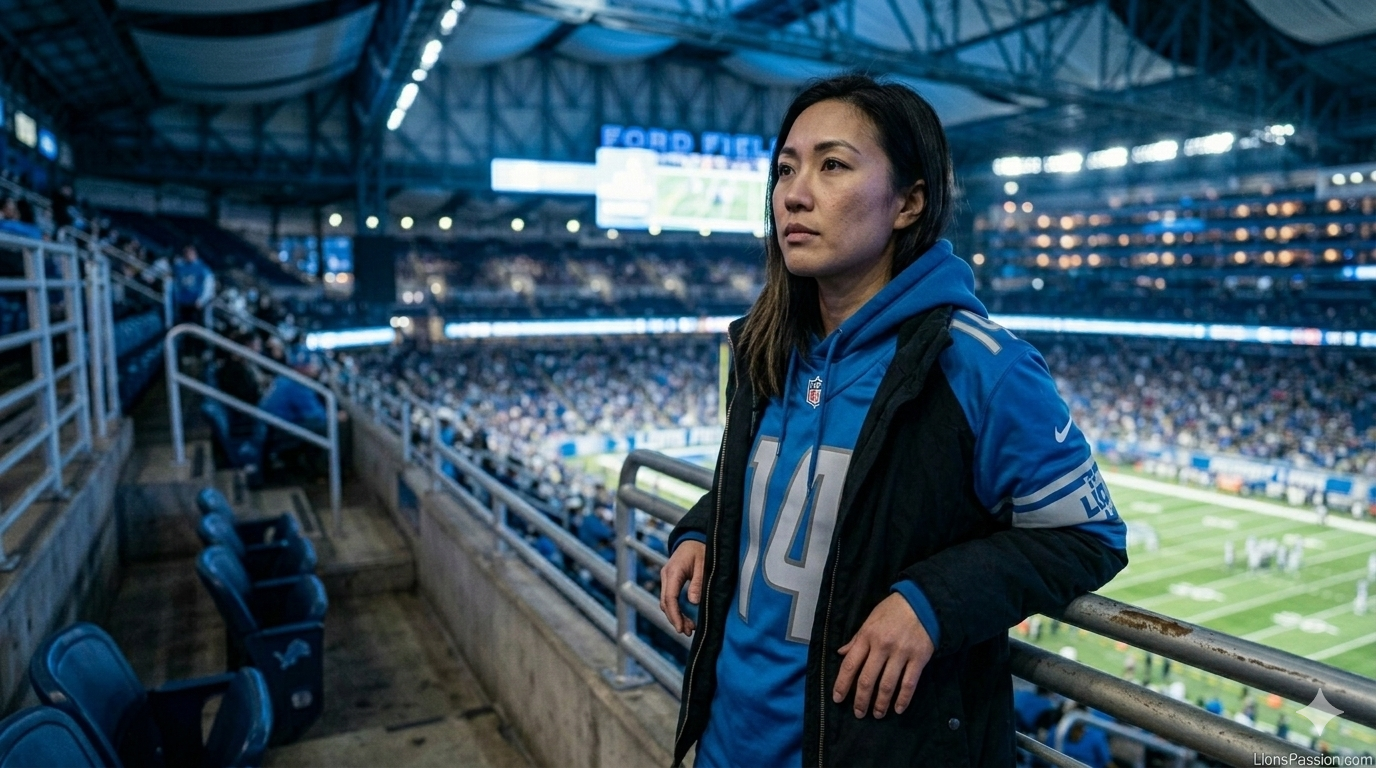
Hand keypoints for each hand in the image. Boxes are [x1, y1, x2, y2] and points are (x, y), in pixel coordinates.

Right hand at [659, 540, 704, 635]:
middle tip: (688, 632)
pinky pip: (669, 598)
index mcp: (674, 572)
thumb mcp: (704, 564)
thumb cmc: (701, 549)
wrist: (693, 537)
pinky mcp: (670, 580)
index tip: (681, 628)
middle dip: (675, 619)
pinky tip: (685, 619)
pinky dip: (676, 610)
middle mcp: (666, 575)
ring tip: (689, 629)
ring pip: (666, 603)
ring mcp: (666, 578)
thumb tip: (693, 602)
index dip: (674, 615)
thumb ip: (698, 582)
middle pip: (665, 603)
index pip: (670, 598)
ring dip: (675, 616)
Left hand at [832, 593, 934, 718]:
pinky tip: (898, 709)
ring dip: (880, 703)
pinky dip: (903, 699)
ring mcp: (901, 653)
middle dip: (861, 700)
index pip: (850, 664)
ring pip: (887, 685)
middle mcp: (882, 646)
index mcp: (867, 636)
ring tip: (877, 714)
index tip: (838, 699)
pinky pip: (909, 683)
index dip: (842, 684)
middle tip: (858, 713)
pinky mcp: (919, 658)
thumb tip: (841, 653)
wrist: (923, 602)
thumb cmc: (893, 610)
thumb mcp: (870, 619)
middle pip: (867, 679)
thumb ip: (856, 639)